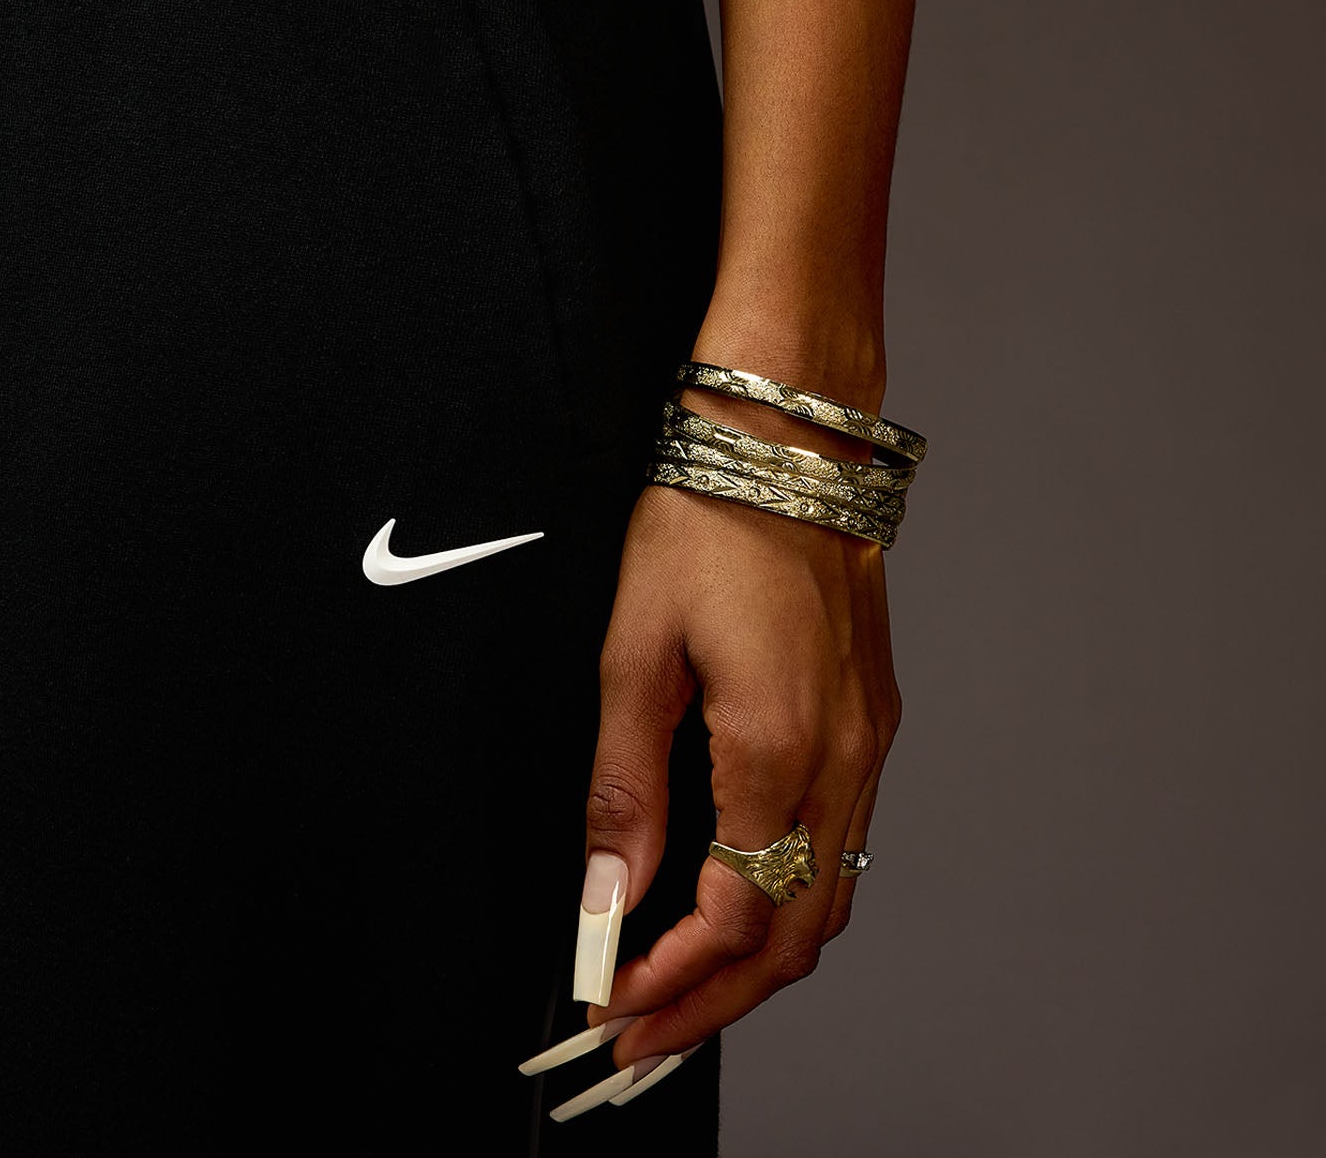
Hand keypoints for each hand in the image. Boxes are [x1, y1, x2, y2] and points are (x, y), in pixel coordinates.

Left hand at [519, 376, 903, 1116]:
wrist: (790, 445)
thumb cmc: (711, 523)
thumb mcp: (635, 651)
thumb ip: (624, 786)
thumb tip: (608, 890)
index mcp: (778, 748)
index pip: (732, 917)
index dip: (670, 978)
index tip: (612, 1003)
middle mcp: (843, 761)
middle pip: (796, 939)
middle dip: (718, 1005)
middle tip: (645, 1036)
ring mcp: (871, 745)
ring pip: (831, 903)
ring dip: (759, 964)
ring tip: (686, 990)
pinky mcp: (874, 723)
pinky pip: (844, 848)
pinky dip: (791, 905)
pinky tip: (740, 903)